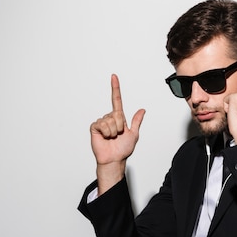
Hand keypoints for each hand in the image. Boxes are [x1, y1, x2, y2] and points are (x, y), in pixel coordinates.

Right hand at [90, 74, 144, 191]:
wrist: (114, 159)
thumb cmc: (123, 149)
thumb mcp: (134, 134)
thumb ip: (136, 121)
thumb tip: (142, 110)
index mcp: (118, 118)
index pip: (116, 100)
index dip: (115, 88)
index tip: (114, 76)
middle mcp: (109, 118)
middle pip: (117, 114)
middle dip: (120, 126)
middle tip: (118, 135)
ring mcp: (102, 122)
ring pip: (110, 120)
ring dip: (113, 131)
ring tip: (112, 138)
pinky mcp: (95, 127)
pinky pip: (102, 125)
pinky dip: (107, 132)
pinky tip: (105, 138)